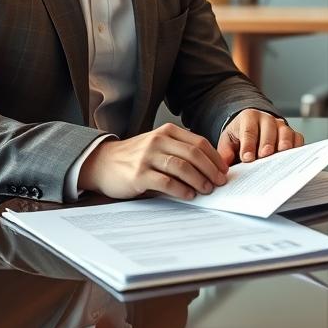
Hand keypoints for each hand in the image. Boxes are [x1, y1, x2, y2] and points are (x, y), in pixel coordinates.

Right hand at [79, 123, 228, 200]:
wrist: (103, 162)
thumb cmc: (136, 157)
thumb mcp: (158, 145)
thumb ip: (179, 151)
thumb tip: (210, 168)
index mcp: (167, 131)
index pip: (199, 143)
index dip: (215, 158)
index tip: (224, 171)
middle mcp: (158, 140)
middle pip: (194, 154)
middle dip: (211, 170)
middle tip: (220, 182)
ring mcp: (147, 157)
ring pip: (182, 167)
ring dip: (199, 180)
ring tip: (207, 190)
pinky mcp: (139, 174)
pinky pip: (166, 182)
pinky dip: (181, 190)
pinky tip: (189, 195)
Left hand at [217, 108, 304, 164]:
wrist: (251, 127)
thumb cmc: (239, 135)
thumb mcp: (228, 140)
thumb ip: (225, 152)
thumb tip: (223, 165)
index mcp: (249, 117)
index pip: (249, 130)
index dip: (248, 144)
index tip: (247, 158)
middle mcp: (266, 119)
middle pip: (268, 130)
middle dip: (266, 143)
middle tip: (263, 156)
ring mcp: (280, 125)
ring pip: (285, 132)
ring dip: (283, 144)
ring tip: (280, 154)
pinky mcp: (291, 133)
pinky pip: (297, 138)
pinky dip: (296, 147)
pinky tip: (292, 157)